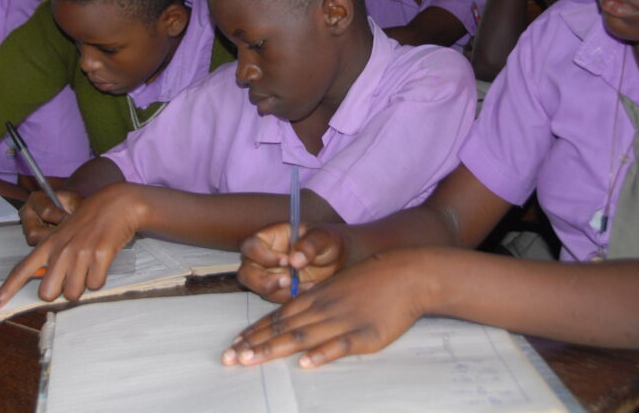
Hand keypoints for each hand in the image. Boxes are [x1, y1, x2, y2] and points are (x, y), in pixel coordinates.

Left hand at [0, 182, 143, 310]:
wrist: (118, 204)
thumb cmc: (91, 219)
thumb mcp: (65, 232)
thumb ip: (53, 256)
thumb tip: (50, 284)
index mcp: (48, 244)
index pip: (21, 270)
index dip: (6, 291)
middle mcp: (61, 251)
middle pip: (48, 293)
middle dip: (60, 292)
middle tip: (71, 278)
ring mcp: (80, 254)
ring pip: (73, 293)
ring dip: (82, 286)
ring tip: (89, 267)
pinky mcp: (100, 256)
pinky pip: (95, 285)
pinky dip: (99, 279)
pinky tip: (102, 262)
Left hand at [223, 249, 430, 368]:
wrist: (409, 274)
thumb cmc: (373, 279)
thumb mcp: (338, 284)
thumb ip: (316, 302)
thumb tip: (294, 319)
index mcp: (317, 297)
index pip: (278, 317)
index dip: (255, 332)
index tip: (234, 346)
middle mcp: (324, 308)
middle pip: (283, 329)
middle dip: (254, 344)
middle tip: (229, 359)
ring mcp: (343, 321)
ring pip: (303, 337)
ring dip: (273, 349)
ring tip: (250, 360)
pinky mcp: (365, 334)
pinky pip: (340, 345)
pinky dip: (322, 354)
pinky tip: (305, 364)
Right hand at [237, 223, 346, 302]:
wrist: (338, 259)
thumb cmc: (327, 241)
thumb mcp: (324, 237)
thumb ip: (310, 244)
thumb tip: (295, 260)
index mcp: (270, 237)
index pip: (251, 246)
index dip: (262, 255)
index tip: (285, 261)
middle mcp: (264, 257)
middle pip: (246, 272)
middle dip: (263, 281)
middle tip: (288, 281)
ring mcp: (269, 275)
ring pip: (258, 289)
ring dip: (279, 292)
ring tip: (305, 285)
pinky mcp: (278, 290)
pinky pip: (275, 299)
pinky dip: (290, 298)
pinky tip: (309, 289)